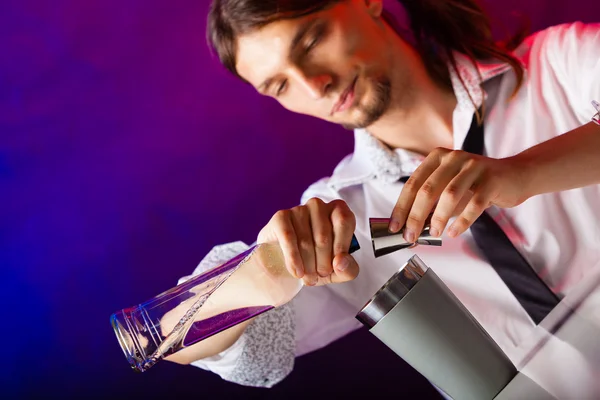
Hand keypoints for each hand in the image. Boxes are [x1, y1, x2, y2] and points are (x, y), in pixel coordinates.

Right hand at [257, 198, 358, 285]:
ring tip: (308, 278)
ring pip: (305, 240)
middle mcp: (318, 206)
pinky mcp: (281, 217)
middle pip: (323, 236)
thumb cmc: (318, 263)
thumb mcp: (339, 271)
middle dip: (323, 263)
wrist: (286, 264)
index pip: (344, 221)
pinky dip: (293, 258)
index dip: (341, 246)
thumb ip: (349, 269)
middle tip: (320, 276)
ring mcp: (298, 209)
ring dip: (308, 265)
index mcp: (337, 211)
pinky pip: (288, 237)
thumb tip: (340, 262)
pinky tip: (297, 272)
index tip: (335, 266)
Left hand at [389, 148, 528, 239]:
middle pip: (428, 190)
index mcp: (438, 157)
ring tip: (433, 233)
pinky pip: (473, 204)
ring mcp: (474, 167)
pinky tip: (453, 232)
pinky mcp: (492, 180)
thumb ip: (432, 204)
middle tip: (410, 236)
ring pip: (449, 195)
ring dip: (438, 218)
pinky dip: (461, 221)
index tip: (394, 227)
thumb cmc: (477, 185)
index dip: (401, 207)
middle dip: (415, 216)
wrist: (516, 175)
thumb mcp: (450, 188)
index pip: (413, 184)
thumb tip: (410, 228)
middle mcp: (454, 158)